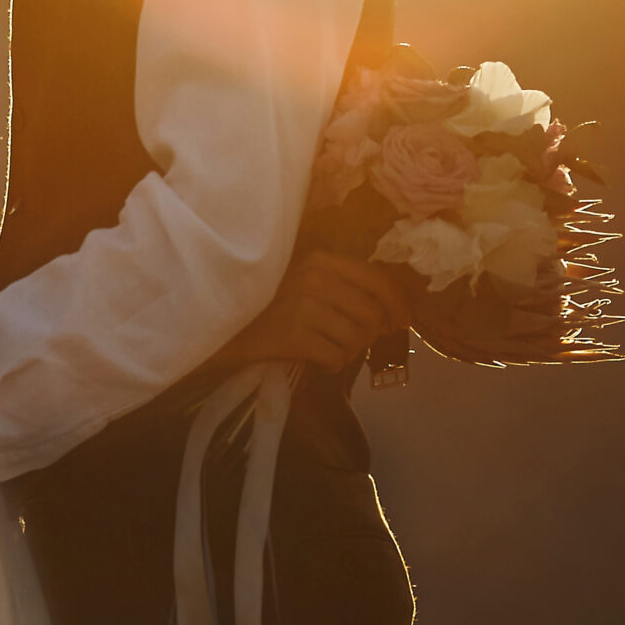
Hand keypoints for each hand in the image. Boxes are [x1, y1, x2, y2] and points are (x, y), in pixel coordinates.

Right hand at [213, 250, 414, 372]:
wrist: (224, 326)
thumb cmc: (269, 305)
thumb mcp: (305, 280)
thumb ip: (341, 283)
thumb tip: (392, 305)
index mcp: (321, 259)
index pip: (378, 280)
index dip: (398, 305)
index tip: (400, 322)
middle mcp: (315, 278)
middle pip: (373, 314)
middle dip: (372, 334)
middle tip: (359, 342)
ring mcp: (303, 306)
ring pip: (358, 338)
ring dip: (351, 351)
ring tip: (332, 350)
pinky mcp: (293, 335)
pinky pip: (337, 357)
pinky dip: (333, 365)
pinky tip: (319, 361)